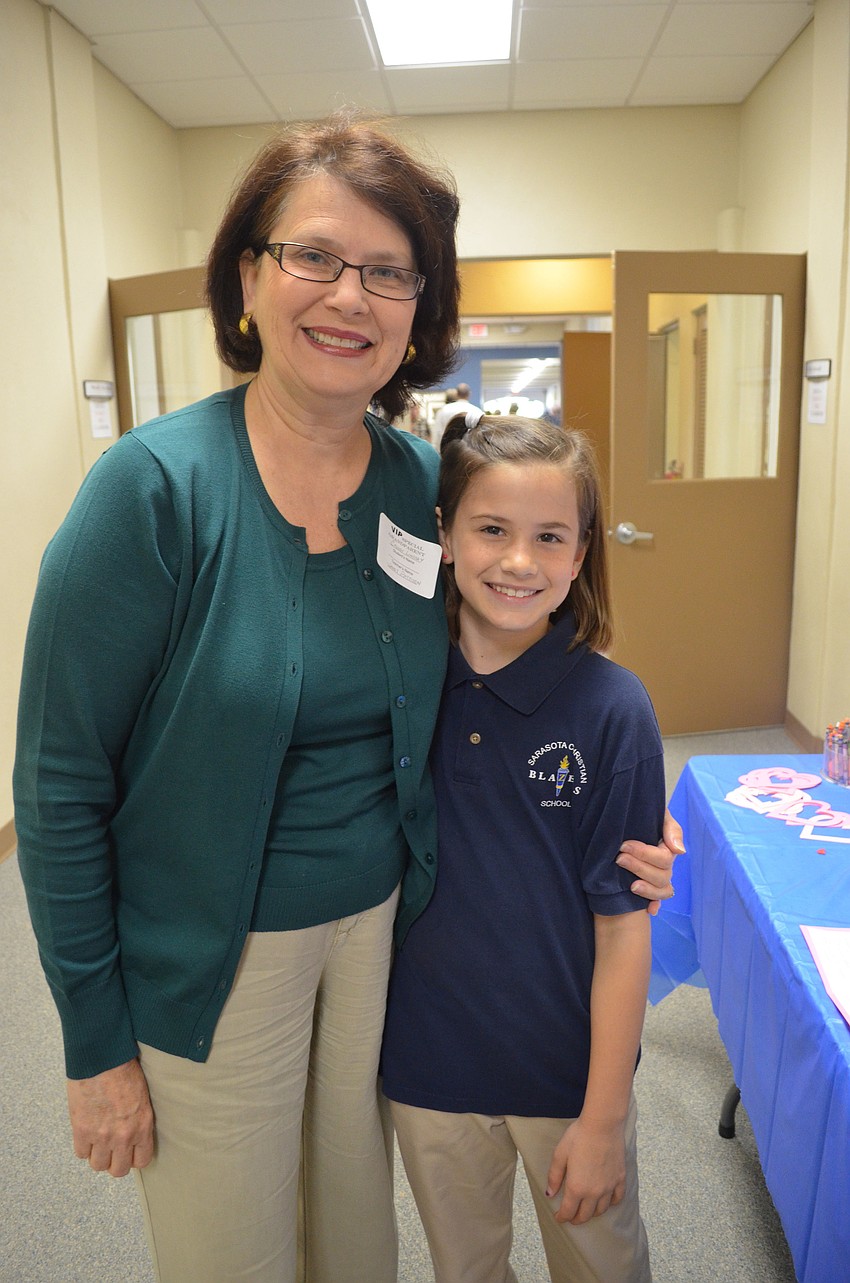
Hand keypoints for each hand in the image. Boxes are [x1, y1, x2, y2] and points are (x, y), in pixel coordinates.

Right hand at [66, 1058, 153, 1177]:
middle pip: (119, 1170)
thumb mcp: (142, 1096)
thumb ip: (138, 1119)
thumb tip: (132, 1132)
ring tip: (97, 1141)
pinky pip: (81, 1153)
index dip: (133, 1158)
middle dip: (115, 1162)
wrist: (103, 1059)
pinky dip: (83, 1146)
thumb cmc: (124, 1069)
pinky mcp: (82, 1131)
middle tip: (111, 1149)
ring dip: (97, 1155)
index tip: (129, 1151)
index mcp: (143, 1126)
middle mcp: (124, 1136)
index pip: (142, 1161)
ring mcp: (102, 1136)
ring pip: (98, 1165)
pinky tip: (86, 1132)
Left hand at [545, 1117, 625, 1224]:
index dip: (562, 1217)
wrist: (602, 1125)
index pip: (568, 1212)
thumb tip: (550, 1194)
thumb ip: (554, 1176)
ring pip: (601, 1210)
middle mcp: (594, 1192)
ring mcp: (609, 1187)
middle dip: (576, 1218)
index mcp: (576, 1187)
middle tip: (571, 1217)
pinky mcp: (620, 1178)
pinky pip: (617, 1199)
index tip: (558, 1217)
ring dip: (592, 1213)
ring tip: (586, 1210)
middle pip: (585, 1215)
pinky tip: (606, 1201)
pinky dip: (610, 1204)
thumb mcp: (560, 1154)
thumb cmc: (578, 1137)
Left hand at [617, 808, 683, 915]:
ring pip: (662, 891)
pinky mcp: (648, 887)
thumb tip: (679, 851)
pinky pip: (657, 901)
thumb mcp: (659, 814)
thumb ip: (671, 828)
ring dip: (647, 890)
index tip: (624, 846)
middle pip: (662, 876)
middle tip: (619, 859)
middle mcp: (665, 866)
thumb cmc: (642, 815)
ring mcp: (658, 878)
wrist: (625, 819)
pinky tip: (649, 910)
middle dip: (639, 868)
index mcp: (667, 849)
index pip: (663, 858)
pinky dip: (654, 905)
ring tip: (630, 886)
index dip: (644, 854)